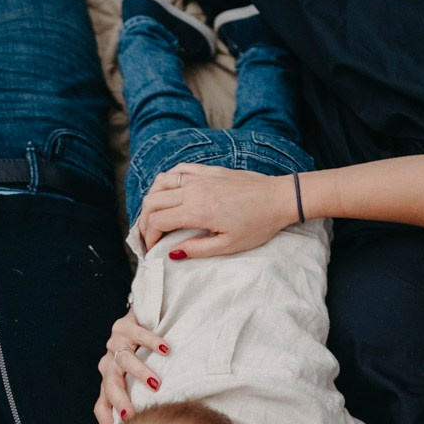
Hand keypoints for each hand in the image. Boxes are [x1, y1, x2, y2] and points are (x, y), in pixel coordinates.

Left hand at [94, 310, 166, 423]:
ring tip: (155, 384)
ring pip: (125, 361)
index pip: (102, 402)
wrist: (141, 321)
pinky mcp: (124, 325)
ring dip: (140, 373)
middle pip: (111, 384)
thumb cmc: (144, 356)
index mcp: (110, 380)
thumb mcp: (138, 379)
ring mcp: (114, 344)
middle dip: (120, 401)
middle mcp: (109, 364)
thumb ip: (140, 397)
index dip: (105, 416)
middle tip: (130, 415)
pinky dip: (152, 342)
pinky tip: (165, 350)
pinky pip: (138, 334)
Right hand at [138, 164, 294, 255]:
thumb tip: (173, 254)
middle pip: (152, 201)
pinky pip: (178, 169)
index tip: (152, 249)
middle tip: (149, 235)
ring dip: (152, 199)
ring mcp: (200, 177)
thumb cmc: (258, 225)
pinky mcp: (208, 170)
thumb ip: (197, 249)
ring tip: (156, 215)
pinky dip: (167, 180)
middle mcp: (193, 190)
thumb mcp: (229, 246)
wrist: (279, 199)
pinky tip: (170, 192)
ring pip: (160, 182)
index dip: (148, 237)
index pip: (157, 221)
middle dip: (144, 221)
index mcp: (197, 211)